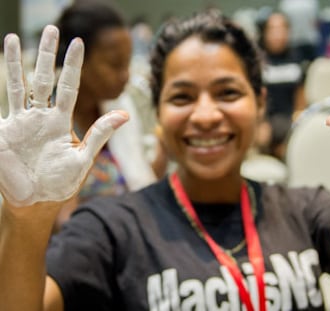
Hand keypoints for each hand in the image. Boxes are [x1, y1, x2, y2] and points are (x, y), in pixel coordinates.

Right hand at [0, 25, 127, 206]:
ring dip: (17, 61)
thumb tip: (125, 114)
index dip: (73, 65)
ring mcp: (21, 121)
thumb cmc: (62, 183)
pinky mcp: (5, 130)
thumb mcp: (84, 159)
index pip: (68, 86)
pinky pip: (3, 103)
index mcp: (61, 121)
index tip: (78, 42)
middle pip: (44, 78)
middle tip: (52, 28)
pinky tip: (0, 65)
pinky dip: (3, 84)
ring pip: (20, 85)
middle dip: (47, 54)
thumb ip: (100, 134)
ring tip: (14, 37)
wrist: (37, 201)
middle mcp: (42, 116)